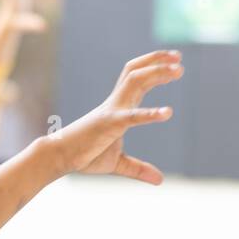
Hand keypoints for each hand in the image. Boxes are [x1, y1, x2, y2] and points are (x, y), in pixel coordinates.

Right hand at [35, 50, 182, 181]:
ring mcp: (112, 111)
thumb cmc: (85, 156)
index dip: (154, 65)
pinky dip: (150, 113)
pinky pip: (132, 116)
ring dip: (157, 72)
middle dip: (157, 60)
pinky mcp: (109, 125)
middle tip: (179, 58)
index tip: (174, 60)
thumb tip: (160, 180)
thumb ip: (139, 169)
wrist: (59, 157)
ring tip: (178, 70)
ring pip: (135, 81)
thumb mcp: (117, 163)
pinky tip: (168, 113)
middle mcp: (115, 103)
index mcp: (118, 107)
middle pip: (136, 71)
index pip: (136, 77)